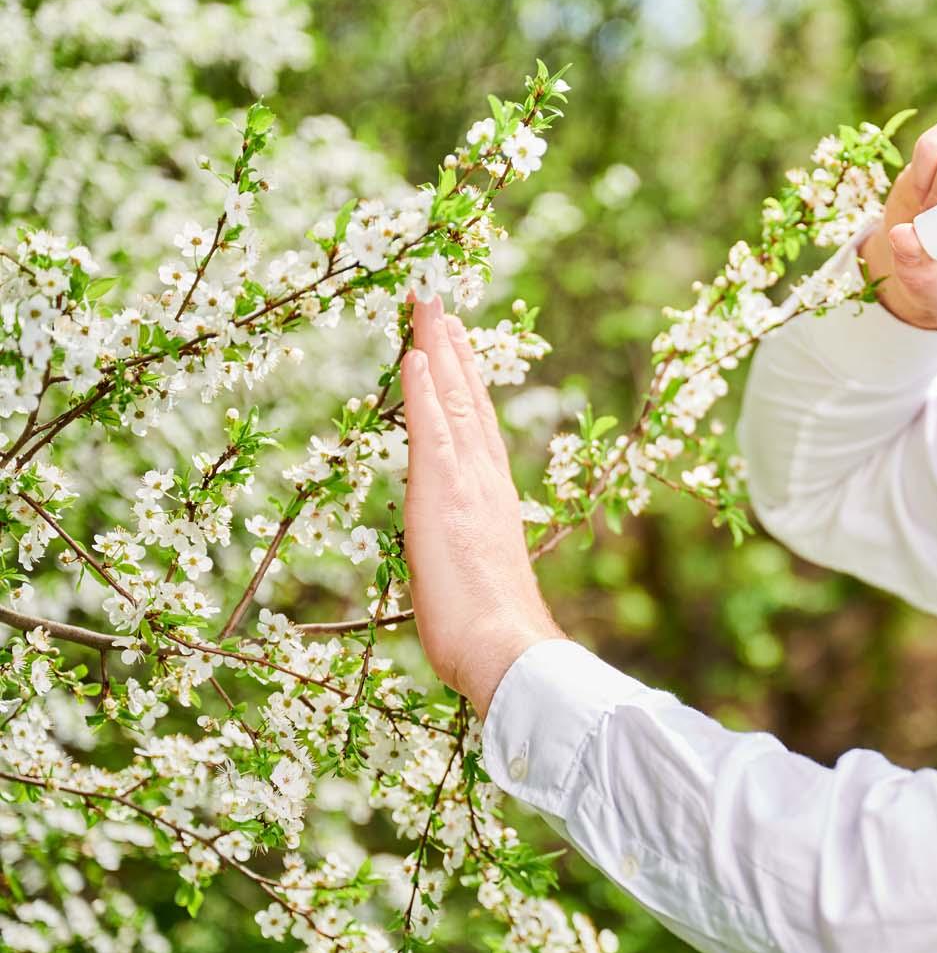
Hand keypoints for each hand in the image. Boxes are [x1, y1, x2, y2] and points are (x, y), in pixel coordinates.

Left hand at [400, 293, 563, 718]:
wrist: (507, 649)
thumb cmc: (493, 635)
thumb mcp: (478, 584)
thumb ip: (470, 561)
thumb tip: (466, 572)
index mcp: (491, 501)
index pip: (473, 429)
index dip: (462, 384)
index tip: (450, 346)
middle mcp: (484, 481)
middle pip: (466, 401)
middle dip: (451, 350)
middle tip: (438, 304)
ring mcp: (466, 483)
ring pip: (451, 400)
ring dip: (437, 350)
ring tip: (427, 307)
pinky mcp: (443, 492)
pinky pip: (429, 427)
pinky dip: (422, 387)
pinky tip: (414, 352)